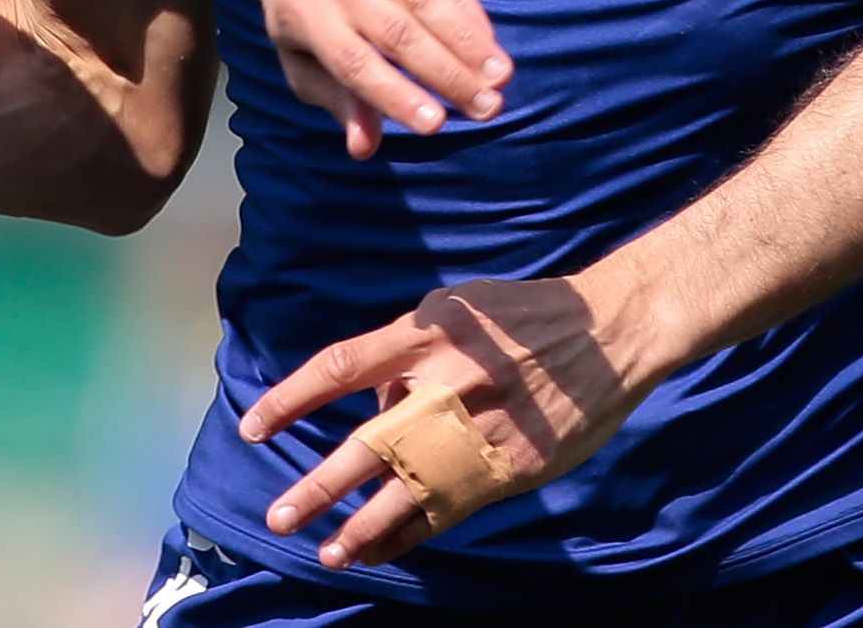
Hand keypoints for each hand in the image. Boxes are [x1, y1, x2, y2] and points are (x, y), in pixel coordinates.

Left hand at [213, 0, 512, 158]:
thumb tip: (363, 148)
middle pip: (395, 32)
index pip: (351, 61)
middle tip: (487, 107)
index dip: (393, 95)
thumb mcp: (297, 52)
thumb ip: (335, 97)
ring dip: (468, 41)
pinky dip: (466, 7)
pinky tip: (487, 38)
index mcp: (300, 12)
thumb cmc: (297, 0)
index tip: (436, 125)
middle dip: (446, 74)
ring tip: (499, 77)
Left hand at [243, 277, 645, 570]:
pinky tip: (382, 550)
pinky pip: (454, 507)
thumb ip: (406, 351)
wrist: (608, 334)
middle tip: (279, 514)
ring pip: (413, 491)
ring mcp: (484, 432)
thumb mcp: (453, 309)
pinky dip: (415, 532)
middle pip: (371, 445)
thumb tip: (374, 406)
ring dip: (365, 528)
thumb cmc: (518, 316)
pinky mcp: (516, 467)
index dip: (293, 399)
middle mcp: (450, 385)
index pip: (342, 368)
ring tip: (329, 553)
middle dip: (321, 486)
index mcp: (426, 335)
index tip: (255, 427)